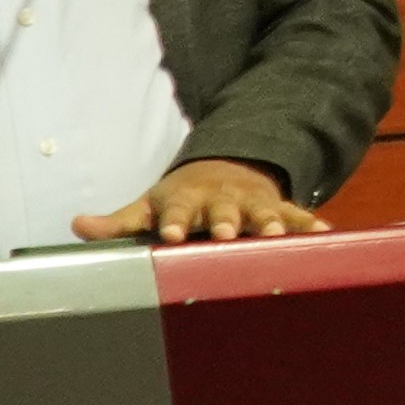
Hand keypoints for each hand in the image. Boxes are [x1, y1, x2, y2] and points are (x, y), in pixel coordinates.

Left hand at [78, 158, 324, 244]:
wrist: (224, 169)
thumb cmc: (180, 199)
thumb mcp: (147, 206)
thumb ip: (117, 223)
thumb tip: (78, 226)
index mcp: (186, 200)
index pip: (176, 210)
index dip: (173, 222)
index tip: (170, 234)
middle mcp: (221, 200)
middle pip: (224, 211)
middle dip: (226, 221)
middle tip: (227, 234)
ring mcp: (252, 203)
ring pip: (263, 212)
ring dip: (271, 223)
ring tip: (277, 235)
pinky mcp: (278, 208)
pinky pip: (298, 215)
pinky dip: (310, 224)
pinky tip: (326, 233)